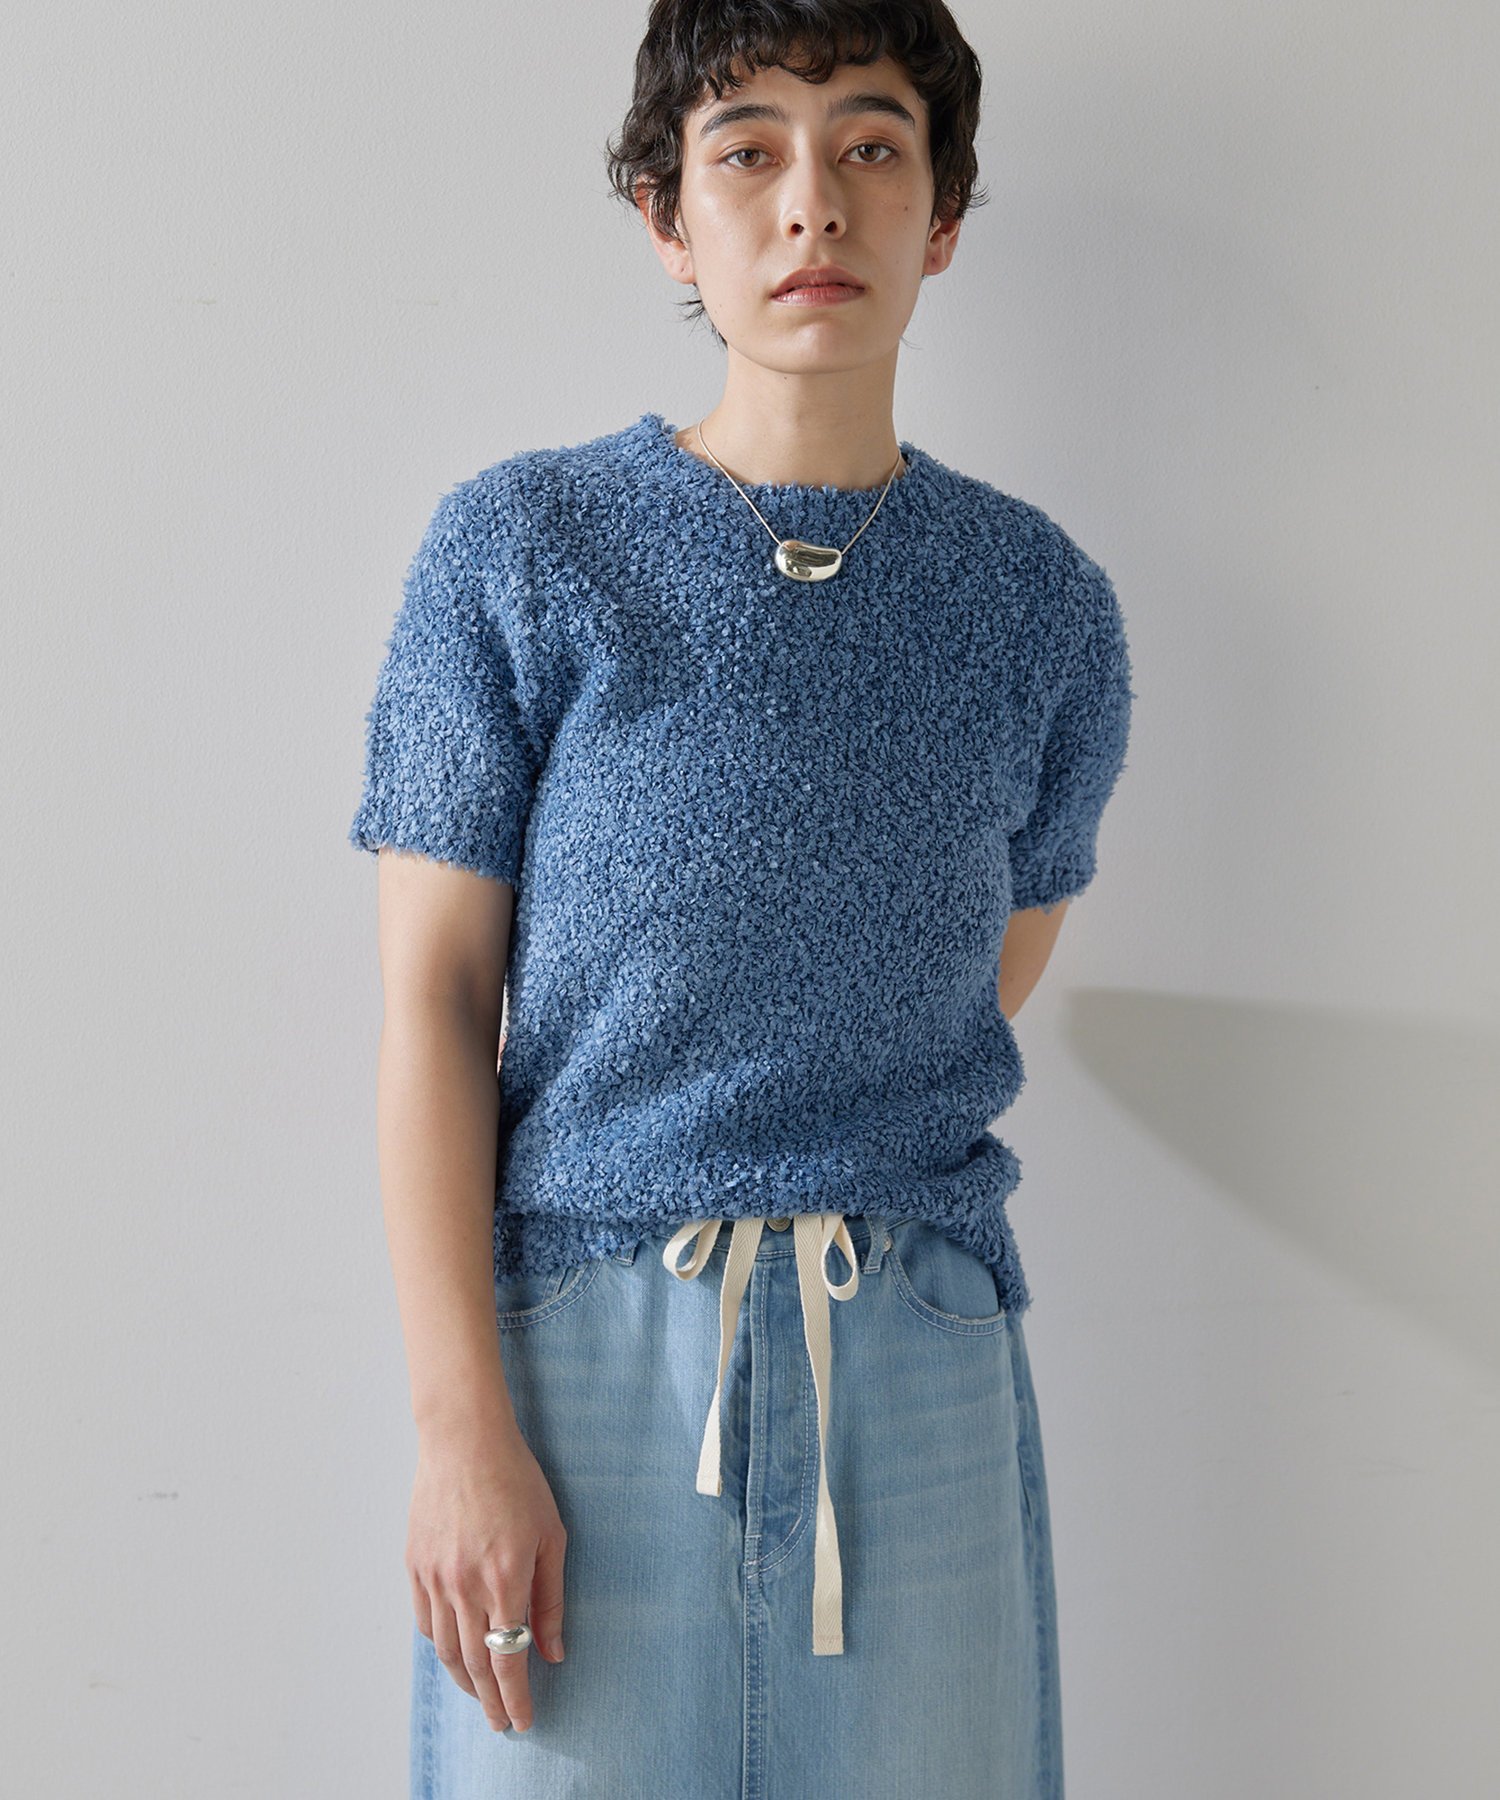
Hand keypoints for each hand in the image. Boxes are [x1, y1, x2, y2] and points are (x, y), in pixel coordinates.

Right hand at [407, 1422, 567, 1733]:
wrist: (465, 1441)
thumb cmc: (517, 1480)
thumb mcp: (551, 1535)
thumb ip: (551, 1599)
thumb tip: (553, 1651)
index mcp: (504, 1578)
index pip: (508, 1659)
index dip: (516, 1697)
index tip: (523, 1722)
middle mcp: (465, 1585)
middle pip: (475, 1664)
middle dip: (491, 1701)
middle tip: (502, 1723)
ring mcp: (435, 1576)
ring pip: (446, 1649)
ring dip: (464, 1681)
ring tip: (482, 1696)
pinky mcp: (415, 1565)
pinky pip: (426, 1621)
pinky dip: (441, 1645)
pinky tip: (455, 1652)